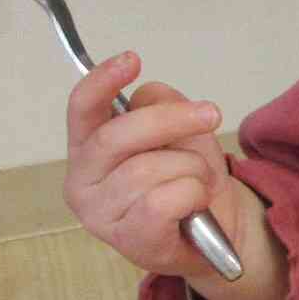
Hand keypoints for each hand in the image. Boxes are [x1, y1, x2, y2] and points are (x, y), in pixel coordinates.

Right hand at [64, 52, 241, 279]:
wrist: (217, 232)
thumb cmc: (187, 178)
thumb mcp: (180, 132)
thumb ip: (160, 106)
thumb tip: (146, 96)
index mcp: (87, 147)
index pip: (82, 108)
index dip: (102, 80)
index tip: (132, 59)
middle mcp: (82, 181)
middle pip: (118, 135)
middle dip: (171, 120)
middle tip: (211, 114)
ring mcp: (101, 215)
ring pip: (148, 170)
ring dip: (191, 168)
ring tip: (199, 180)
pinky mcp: (128, 240)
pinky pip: (165, 201)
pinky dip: (193, 194)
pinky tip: (195, 204)